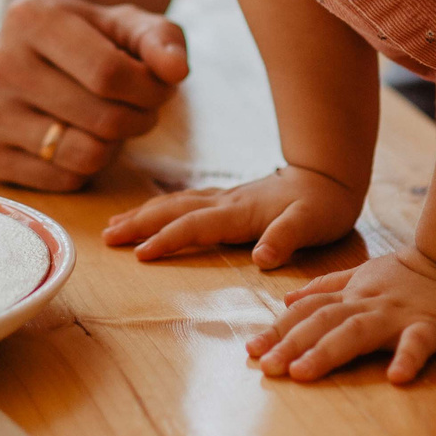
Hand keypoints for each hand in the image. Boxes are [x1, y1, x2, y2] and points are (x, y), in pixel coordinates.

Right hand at [0, 0, 189, 190]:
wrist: (38, 57)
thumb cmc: (93, 40)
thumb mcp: (129, 26)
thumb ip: (161, 40)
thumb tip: (175, 71)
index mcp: (31, 17)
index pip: (109, 72)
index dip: (151, 90)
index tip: (162, 88)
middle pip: (102, 117)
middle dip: (139, 118)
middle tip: (142, 109)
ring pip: (84, 154)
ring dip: (115, 145)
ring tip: (112, 122)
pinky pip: (64, 180)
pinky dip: (86, 167)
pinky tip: (80, 139)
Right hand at [101, 163, 365, 265]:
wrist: (329, 177)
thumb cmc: (322, 206)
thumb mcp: (311, 224)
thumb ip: (285, 239)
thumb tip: (262, 258)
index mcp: (239, 211)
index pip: (195, 226)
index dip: (167, 239)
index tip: (139, 254)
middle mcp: (225, 202)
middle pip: (173, 211)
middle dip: (138, 223)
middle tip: (105, 238)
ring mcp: (224, 198)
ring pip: (175, 204)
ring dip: (143, 214)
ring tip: (113, 227)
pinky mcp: (227, 199)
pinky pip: (185, 203)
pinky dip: (161, 208)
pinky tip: (149, 213)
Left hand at [246, 248, 435, 384]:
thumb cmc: (412, 273)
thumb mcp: (364, 274)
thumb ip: (327, 287)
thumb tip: (287, 300)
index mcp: (352, 294)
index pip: (308, 312)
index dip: (279, 330)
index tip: (251, 351)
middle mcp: (367, 303)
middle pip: (323, 323)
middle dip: (291, 344)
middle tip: (266, 368)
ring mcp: (398, 314)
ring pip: (357, 331)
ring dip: (328, 351)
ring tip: (302, 373)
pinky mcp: (431, 325)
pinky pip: (418, 342)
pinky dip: (407, 357)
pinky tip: (397, 378)